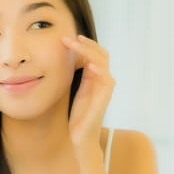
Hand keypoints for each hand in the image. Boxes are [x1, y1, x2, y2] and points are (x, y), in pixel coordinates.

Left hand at [61, 34, 114, 149]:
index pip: (95, 53)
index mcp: (96, 76)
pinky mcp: (105, 97)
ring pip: (103, 61)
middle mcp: (103, 79)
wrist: (81, 135)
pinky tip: (88, 65)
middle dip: (85, 43)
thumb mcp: (75, 89)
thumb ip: (76, 74)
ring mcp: (106, 87)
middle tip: (68, 38)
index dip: (83, 44)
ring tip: (74, 44)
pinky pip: (107, 79)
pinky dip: (99, 69)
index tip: (66, 38)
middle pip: (101, 53)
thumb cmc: (78, 114)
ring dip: (88, 51)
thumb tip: (66, 57)